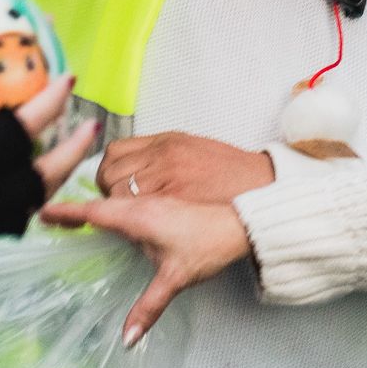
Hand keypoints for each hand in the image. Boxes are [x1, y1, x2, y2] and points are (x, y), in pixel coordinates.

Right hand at [40, 192, 253, 341]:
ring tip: (73, 217)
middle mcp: (142, 203)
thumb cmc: (207, 246)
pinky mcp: (165, 203)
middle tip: (50, 217)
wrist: (241, 224)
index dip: (67, 213)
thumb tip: (127, 338)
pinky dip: (114, 206)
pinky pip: (130, 200)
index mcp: (137, 216)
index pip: (93, 213)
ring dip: (94, 205)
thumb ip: (148, 308)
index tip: (43, 212)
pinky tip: (114, 219)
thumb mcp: (174, 279)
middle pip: (99, 203)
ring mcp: (154, 200)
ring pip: (116, 199)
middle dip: (74, 209)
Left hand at [98, 131, 274, 203]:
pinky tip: (138, 225)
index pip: (115, 151)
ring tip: (129, 215)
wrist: (260, 188)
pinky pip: (133, 213)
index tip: (110, 181)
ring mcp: (166, 180)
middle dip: (106, 189)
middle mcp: (162, 157)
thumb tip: (131, 167)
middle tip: (116, 201)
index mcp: (166, 141)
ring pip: (116, 193)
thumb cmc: (229, 171)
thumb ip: (161, 154)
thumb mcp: (192, 147)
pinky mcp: (171, 204)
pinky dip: (129, 220)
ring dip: (116, 206)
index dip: (107, 169)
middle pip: (110, 172)